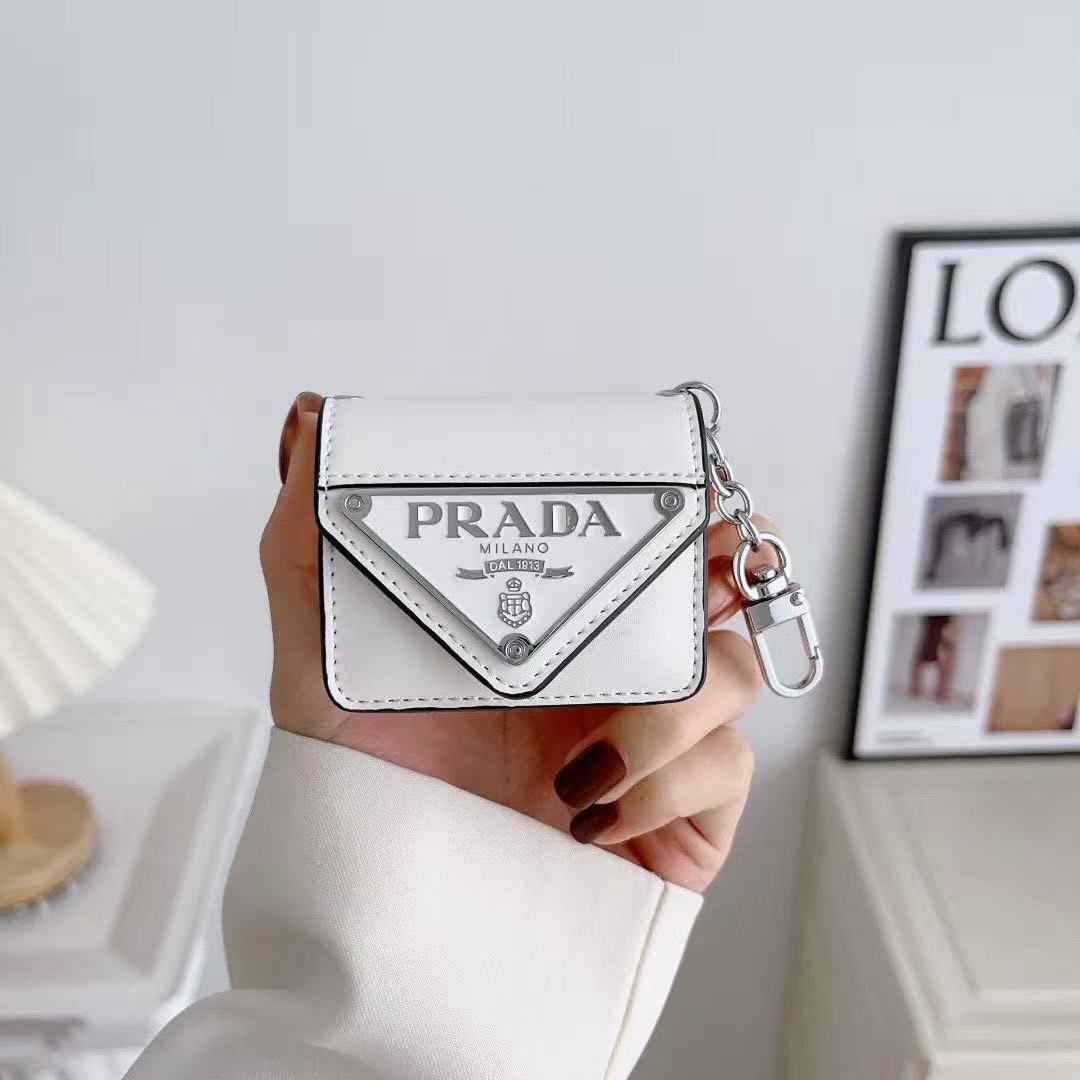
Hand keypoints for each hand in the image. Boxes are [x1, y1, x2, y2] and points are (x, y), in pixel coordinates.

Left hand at [261, 393, 773, 892]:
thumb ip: (306, 547)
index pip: (642, 543)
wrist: (391, 924)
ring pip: (732, 675)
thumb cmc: (362, 794)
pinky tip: (592, 811)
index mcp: (552, 627)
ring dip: (672, 703)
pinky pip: (725, 769)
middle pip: (720, 591)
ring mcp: (654, 744)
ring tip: (581, 755)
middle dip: (729, 568)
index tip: (676, 482)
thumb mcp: (321, 665)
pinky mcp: (682, 817)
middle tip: (701, 567)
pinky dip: (664, 780)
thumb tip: (309, 421)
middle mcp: (611, 675)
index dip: (680, 505)